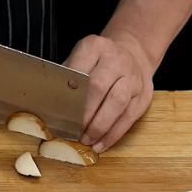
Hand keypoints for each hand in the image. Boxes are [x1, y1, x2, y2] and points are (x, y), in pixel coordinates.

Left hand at [64, 31, 153, 152]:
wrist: (134, 54)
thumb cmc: (99, 62)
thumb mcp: (81, 58)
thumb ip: (67, 77)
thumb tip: (48, 105)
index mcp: (96, 47)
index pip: (79, 70)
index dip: (69, 93)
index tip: (59, 111)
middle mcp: (116, 60)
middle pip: (99, 87)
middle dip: (84, 112)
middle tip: (72, 129)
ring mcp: (133, 78)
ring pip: (117, 103)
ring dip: (99, 126)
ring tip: (86, 139)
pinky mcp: (143, 97)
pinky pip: (128, 118)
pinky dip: (113, 135)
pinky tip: (101, 144)